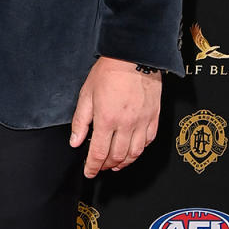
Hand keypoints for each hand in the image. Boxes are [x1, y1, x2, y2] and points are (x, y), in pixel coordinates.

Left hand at [70, 57, 161, 178]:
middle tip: (101, 166)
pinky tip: (133, 150)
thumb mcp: (86, 94)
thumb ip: (81, 121)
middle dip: (106, 165)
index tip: (89, 172)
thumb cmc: (109, 71)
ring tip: (116, 164)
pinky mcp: (154, 116)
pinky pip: (149, 140)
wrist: (134, 56)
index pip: (98, 153)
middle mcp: (126, 124)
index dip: (93, 167)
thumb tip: (75, 141)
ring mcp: (142, 121)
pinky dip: (140, 150)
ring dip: (124, 162)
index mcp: (106, 119)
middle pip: (117, 156)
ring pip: (135, 152)